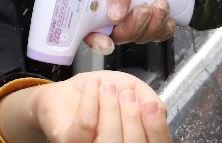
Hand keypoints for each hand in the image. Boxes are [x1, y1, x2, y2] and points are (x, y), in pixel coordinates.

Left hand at [0, 71, 169, 142]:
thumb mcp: (129, 87)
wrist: (64, 94)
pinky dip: (91, 101)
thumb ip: (147, 96)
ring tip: (108, 88)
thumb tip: (157, 108)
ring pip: (109, 140)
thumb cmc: (98, 95)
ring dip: (110, 108)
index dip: (157, 127)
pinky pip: (85, 126)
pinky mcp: (69, 141)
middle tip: (126, 94)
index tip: (152, 105)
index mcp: (132, 139)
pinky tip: (93, 85)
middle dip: (132, 115)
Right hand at [84, 0, 179, 53]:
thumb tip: (114, 15)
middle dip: (132, 27)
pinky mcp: (155, 17)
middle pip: (116, 33)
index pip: (87, 20)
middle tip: (144, 9)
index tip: (106, 42)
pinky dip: (163, 29)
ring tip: (161, 2)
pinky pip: (156, 35)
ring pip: (138, 36)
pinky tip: (167, 14)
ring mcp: (135, 10)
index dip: (93, 35)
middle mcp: (116, 2)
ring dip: (152, 25)